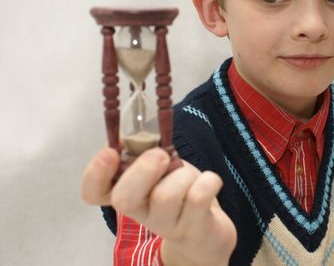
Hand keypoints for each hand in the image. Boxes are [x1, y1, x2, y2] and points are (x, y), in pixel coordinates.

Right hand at [81, 147, 236, 265]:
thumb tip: (138, 132)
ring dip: (184, 174)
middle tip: (161, 155)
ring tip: (190, 176)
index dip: (96, 173)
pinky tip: (209, 182)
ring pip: (168, 194)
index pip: (93, 192)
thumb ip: (145, 153)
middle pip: (125, 198)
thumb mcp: (159, 168)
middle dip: (143, 170)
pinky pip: (199, 196)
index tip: (111, 152)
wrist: (206, 231)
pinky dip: (208, 180)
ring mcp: (167, 225)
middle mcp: (141, 213)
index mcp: (126, 193)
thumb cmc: (178, 190)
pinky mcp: (194, 228)